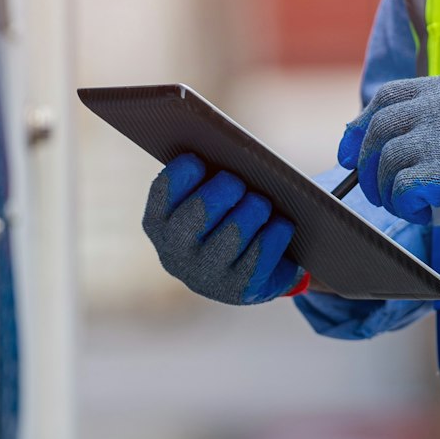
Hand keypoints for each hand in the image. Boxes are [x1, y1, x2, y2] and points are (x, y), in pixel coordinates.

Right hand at [141, 153, 303, 304]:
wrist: (247, 278)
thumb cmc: (223, 223)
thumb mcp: (204, 205)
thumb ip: (203, 178)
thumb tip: (230, 148)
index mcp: (158, 225)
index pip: (164, 189)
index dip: (184, 170)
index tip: (201, 159)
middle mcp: (175, 254)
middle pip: (202, 207)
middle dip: (227, 187)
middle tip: (240, 181)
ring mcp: (207, 275)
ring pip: (237, 228)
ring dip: (256, 208)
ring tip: (262, 203)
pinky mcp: (240, 289)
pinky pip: (263, 250)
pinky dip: (277, 231)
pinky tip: (281, 223)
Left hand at [337, 76, 439, 242]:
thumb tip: (384, 142)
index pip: (388, 97)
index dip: (362, 126)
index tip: (353, 153)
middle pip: (378, 128)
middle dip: (366, 163)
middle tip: (375, 190)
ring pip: (385, 161)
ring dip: (386, 191)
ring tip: (405, 206)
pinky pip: (402, 188)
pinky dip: (403, 206)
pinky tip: (421, 213)